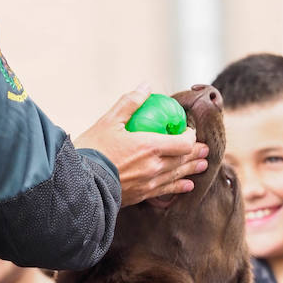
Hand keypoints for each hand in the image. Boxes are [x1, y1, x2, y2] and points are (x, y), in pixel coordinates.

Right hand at [73, 84, 208, 205]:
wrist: (77, 183)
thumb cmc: (91, 150)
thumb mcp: (109, 120)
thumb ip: (130, 103)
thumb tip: (146, 87)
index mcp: (149, 146)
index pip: (182, 142)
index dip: (190, 136)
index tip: (189, 132)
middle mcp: (154, 166)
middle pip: (183, 159)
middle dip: (196, 153)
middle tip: (205, 150)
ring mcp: (149, 183)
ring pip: (177, 176)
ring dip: (191, 170)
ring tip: (202, 166)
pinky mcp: (141, 196)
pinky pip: (166, 191)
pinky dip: (179, 187)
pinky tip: (186, 185)